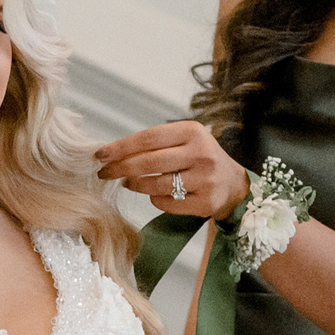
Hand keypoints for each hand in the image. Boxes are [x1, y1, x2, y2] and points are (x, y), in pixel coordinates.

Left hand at [93, 120, 248, 218]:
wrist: (234, 184)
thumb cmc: (199, 159)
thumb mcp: (183, 141)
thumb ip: (153, 144)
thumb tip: (111, 153)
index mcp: (193, 131)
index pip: (148, 138)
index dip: (120, 147)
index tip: (100, 155)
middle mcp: (201, 153)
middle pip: (148, 162)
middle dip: (120, 168)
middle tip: (103, 173)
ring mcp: (205, 179)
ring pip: (155, 185)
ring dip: (135, 185)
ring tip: (128, 183)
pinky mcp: (206, 202)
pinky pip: (166, 203)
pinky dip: (155, 199)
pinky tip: (155, 194)